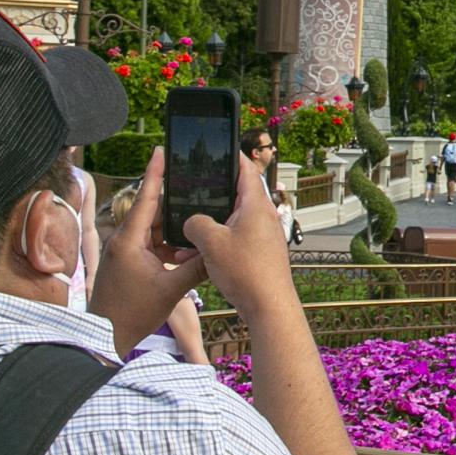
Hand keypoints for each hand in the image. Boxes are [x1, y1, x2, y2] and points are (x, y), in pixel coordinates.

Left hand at [88, 151, 202, 350]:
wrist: (106, 337)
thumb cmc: (133, 313)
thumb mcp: (172, 289)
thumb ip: (196, 266)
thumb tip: (218, 249)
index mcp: (129, 240)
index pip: (146, 198)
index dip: (155, 173)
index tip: (160, 150)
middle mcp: (123, 241)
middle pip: (153, 212)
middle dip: (175, 204)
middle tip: (195, 188)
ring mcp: (124, 252)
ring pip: (153, 231)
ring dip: (173, 230)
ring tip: (196, 224)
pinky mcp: (127, 263)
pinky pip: (150, 245)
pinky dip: (167, 245)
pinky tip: (185, 251)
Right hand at [184, 153, 292, 314]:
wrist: (269, 307)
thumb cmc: (247, 272)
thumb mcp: (211, 242)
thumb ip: (195, 223)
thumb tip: (192, 222)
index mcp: (256, 204)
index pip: (245, 168)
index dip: (230, 156)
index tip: (216, 148)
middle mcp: (263, 216)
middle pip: (235, 194)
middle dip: (211, 195)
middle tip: (191, 191)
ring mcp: (262, 235)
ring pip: (231, 220)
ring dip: (209, 225)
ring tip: (186, 234)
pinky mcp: (259, 252)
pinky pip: (234, 239)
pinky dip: (216, 242)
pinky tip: (196, 255)